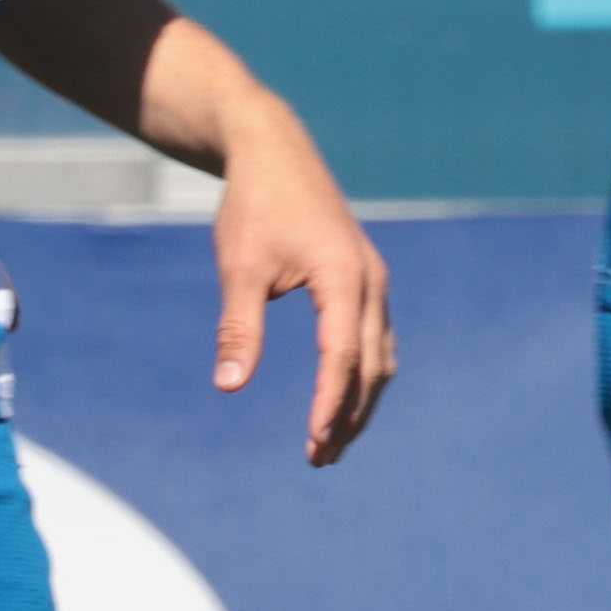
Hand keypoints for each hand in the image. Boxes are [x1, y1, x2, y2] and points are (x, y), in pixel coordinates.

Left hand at [211, 106, 395, 461]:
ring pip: (381, 357)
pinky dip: (363, 376)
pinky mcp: (366, 280)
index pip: (342, 355)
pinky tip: (342, 398)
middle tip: (319, 459)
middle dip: (348, 416)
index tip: (313, 441)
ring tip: (331, 443)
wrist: (275, 152)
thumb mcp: (240, 268)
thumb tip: (230, 386)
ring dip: (359, 402)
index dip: (330, 403)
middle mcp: (371, 282)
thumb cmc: (255, 206)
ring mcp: (374, 281)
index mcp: (344, 277)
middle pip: (371, 366)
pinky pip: (376, 340)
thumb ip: (240, 327)